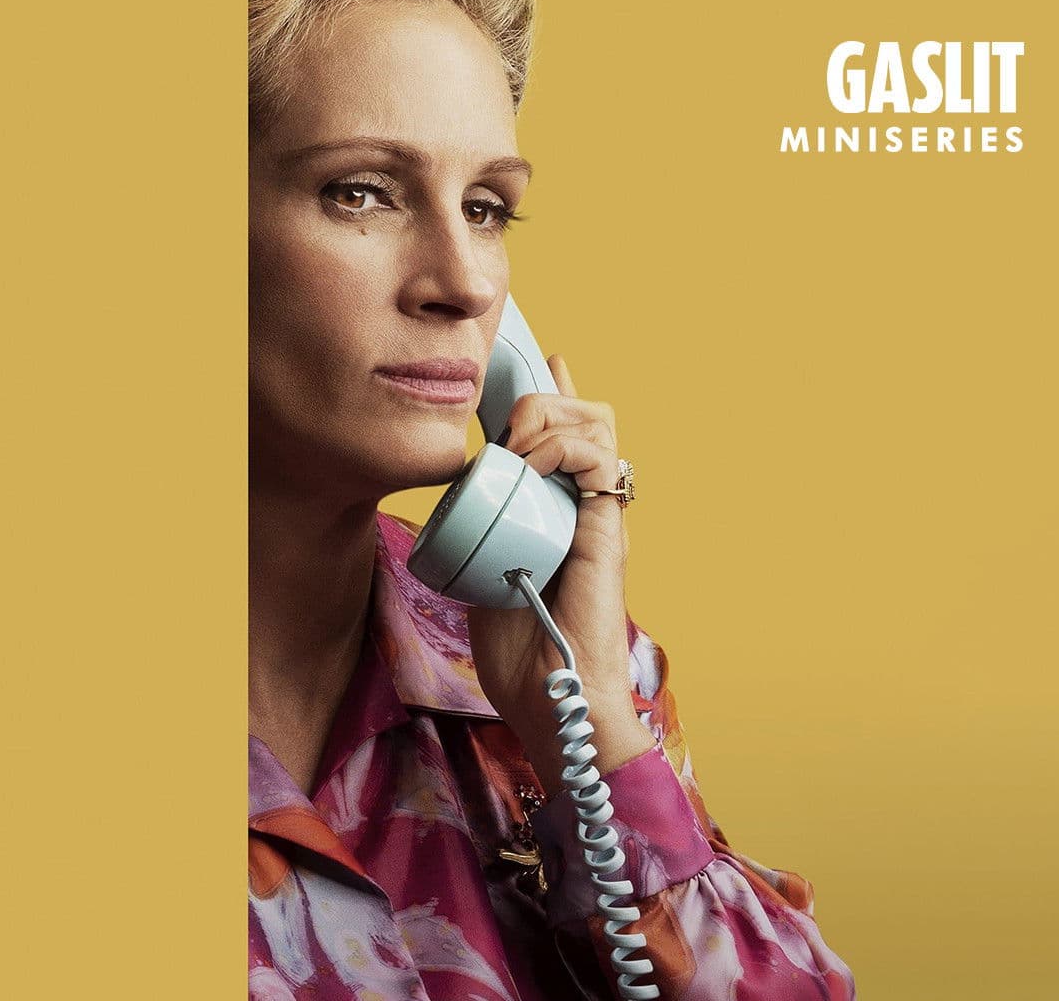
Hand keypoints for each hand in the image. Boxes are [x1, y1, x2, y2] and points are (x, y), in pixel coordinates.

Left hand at [465, 354, 654, 797]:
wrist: (551, 696)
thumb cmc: (520, 651)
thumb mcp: (483, 572)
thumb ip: (479, 535)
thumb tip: (450, 504)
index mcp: (562, 510)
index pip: (568, 433)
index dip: (552, 393)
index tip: (538, 360)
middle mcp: (587, 505)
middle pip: (587, 414)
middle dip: (544, 398)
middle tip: (507, 420)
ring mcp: (600, 515)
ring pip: (597, 424)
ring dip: (550, 418)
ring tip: (517, 444)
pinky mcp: (607, 530)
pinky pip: (598, 461)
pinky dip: (562, 447)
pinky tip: (530, 462)